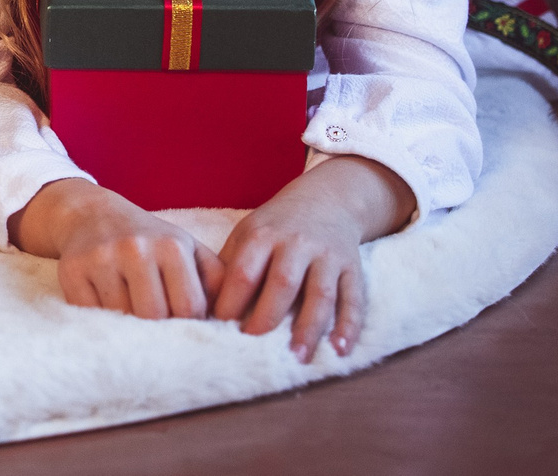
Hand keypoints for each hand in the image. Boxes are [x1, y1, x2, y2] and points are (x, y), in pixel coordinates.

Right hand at [12, 177, 225, 320]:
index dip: (188, 325)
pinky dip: (101, 319)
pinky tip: (107, 306)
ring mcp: (100, 258)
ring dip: (129, 324)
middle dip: (158, 328)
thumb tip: (234, 320)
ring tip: (132, 314)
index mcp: (171, 245)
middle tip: (156, 325)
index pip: (189, 308)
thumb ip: (216, 279)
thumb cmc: (149, 240)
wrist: (92, 214)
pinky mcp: (71, 270)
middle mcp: (135, 248)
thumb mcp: (188, 248)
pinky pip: (91, 314)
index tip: (182, 325)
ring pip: (122, 319)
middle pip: (154, 317)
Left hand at [213, 155, 414, 361]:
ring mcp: (327, 256)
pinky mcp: (352, 268)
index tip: (220, 327)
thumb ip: (229, 265)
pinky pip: (353, 299)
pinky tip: (340, 349)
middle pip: (282, 283)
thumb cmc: (276, 226)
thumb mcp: (247, 233)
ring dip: (309, 328)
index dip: (232, 301)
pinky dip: (349, 326)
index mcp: (263, 235)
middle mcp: (297, 243)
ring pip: (320, 295)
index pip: (244, 272)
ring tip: (298, 358)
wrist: (326, 199)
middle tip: (253, 345)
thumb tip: (205, 304)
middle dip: (267, 317)